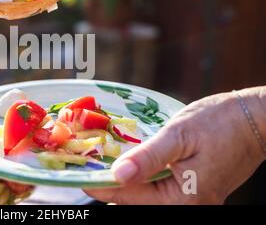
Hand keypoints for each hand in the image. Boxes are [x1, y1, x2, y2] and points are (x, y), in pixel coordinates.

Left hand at [84, 88, 265, 203]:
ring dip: (124, 181)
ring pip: (147, 196)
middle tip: (87, 169)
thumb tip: (116, 174)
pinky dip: (141, 178)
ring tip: (103, 165)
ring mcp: (192, 199)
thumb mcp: (180, 135)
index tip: (79, 178)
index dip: (101, 187)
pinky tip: (130, 164)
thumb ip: (148, 157)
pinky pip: (160, 189)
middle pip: (136, 200)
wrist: (256, 119)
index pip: (129, 197)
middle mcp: (187, 206)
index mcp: (184, 198)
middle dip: (111, 185)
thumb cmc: (221, 123)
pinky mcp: (194, 190)